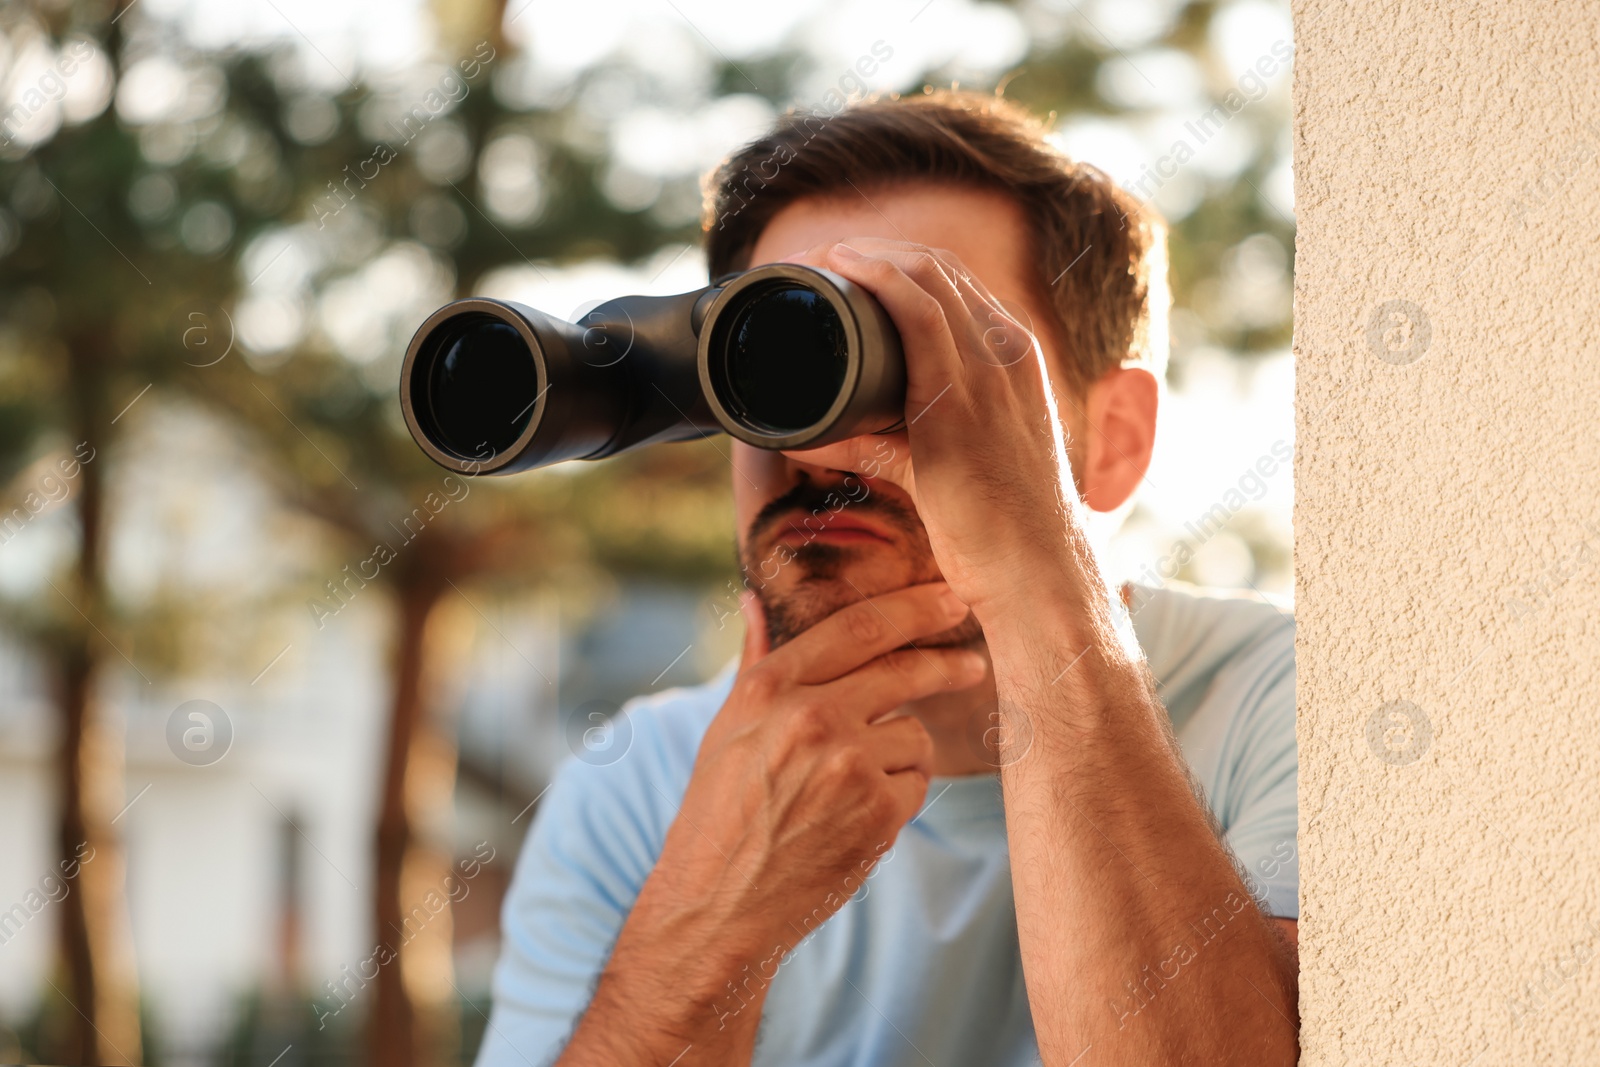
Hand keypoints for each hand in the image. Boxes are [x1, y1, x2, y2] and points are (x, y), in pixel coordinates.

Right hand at [653, 582, 984, 953]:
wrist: (719, 903)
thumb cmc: (720, 812)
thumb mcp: (726, 727)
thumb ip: (755, 660)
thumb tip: (754, 598)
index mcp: (770, 687)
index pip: (857, 627)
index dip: (912, 606)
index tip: (948, 597)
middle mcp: (810, 716)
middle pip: (903, 670)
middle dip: (946, 664)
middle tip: (970, 664)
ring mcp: (848, 764)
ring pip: (915, 734)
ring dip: (902, 753)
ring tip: (857, 785)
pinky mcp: (877, 811)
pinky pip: (916, 783)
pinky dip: (898, 797)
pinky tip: (858, 817)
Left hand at [779, 239, 1081, 616]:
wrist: (1035, 572)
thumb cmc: (993, 530)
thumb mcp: (937, 466)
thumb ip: (881, 444)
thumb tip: (817, 439)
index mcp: (1015, 359)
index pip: (953, 284)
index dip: (893, 263)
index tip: (839, 268)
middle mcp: (1010, 350)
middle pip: (935, 266)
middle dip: (869, 251)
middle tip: (811, 261)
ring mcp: (991, 368)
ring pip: (925, 275)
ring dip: (861, 256)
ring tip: (810, 259)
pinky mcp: (963, 395)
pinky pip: (917, 312)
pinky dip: (875, 278)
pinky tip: (841, 265)